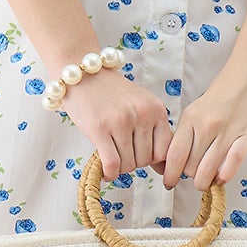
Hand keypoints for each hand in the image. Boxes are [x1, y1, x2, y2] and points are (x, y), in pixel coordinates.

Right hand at [58, 68, 173, 182]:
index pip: (164, 151)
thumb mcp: (141, 105)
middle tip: (121, 155)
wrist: (82, 73)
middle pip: (145, 160)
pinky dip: (109, 173)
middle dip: (133, 163)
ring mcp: (122, 122)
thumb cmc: (111, 93)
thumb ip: (153, 130)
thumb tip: (163, 168)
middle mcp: (142, 114)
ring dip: (120, 168)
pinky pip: (112, 164)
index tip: (140, 158)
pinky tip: (105, 171)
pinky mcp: (100, 129)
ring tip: (112, 158)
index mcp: (156, 109)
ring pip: (128, 164)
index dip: (152, 160)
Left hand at [161, 64, 246, 193]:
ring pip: (207, 171)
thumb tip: (180, 158)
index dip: (170, 174)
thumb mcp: (200, 107)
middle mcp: (206, 125)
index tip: (169, 182)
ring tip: (208, 181)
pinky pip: (232, 164)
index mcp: (191, 117)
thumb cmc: (229, 88)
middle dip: (191, 176)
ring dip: (206, 181)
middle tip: (195, 176)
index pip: (173, 155)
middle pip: (190, 167)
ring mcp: (227, 132)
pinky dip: (224, 176)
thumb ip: (190, 131)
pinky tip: (222, 177)